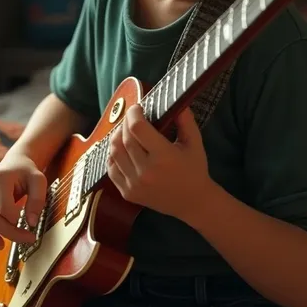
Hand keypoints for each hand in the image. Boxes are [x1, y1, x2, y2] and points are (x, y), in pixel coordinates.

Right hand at [0, 152, 46, 248]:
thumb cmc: (25, 173)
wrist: (13, 164)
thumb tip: (31, 223)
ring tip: (4, 245)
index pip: (5, 209)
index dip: (18, 223)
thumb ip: (38, 200)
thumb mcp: (38, 180)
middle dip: (10, 234)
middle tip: (26, 239)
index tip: (31, 229)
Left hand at [107, 104, 211, 222]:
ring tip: (125, 131)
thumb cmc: (194, 170)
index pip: (137, 128)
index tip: (138, 108)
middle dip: (125, 123)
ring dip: (117, 137)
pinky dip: (113, 155)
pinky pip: (111, 169)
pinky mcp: (127, 193)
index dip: (133, 114)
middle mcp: (146, 171)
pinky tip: (122, 149)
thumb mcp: (195, 143)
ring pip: (114, 152)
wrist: (193, 203)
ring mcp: (134, 184)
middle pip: (124, 138)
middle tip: (132, 117)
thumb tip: (177, 103)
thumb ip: (186, 121)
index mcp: (163, 157)